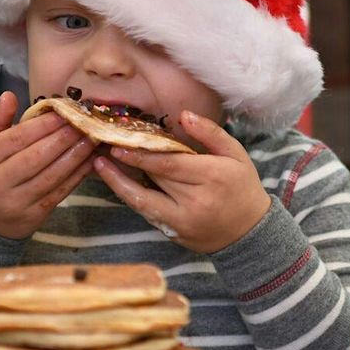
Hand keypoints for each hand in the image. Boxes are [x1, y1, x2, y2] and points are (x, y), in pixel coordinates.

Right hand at [0, 91, 96, 238]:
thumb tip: (9, 95)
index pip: (15, 139)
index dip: (42, 125)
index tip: (63, 111)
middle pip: (36, 157)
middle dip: (63, 138)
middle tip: (84, 123)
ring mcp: (15, 203)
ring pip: (51, 175)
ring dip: (76, 155)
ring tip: (92, 139)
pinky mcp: (33, 217)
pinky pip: (59, 193)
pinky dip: (77, 176)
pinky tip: (90, 161)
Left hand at [93, 110, 270, 253]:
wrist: (249, 232)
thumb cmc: (242, 187)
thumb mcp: (236, 155)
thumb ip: (210, 133)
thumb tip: (183, 116)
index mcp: (213, 176)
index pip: (170, 163)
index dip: (142, 154)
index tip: (120, 142)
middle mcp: (197, 200)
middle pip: (155, 178)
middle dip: (127, 162)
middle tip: (103, 144)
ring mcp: (184, 220)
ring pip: (143, 200)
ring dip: (118, 184)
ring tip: (99, 167)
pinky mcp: (176, 233)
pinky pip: (148, 214)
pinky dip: (132, 198)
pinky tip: (119, 184)